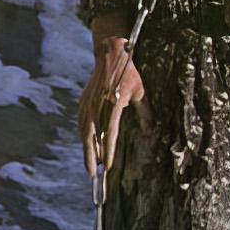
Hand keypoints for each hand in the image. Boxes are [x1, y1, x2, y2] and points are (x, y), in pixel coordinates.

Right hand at [79, 31, 146, 176]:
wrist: (110, 54)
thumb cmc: (129, 73)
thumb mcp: (140, 91)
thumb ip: (144, 112)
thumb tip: (148, 130)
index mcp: (113, 103)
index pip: (110, 133)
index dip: (109, 151)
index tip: (108, 166)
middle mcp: (98, 105)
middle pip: (91, 137)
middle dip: (91, 158)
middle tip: (92, 175)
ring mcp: (88, 103)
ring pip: (84, 132)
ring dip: (86, 150)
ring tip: (89, 166)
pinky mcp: (83, 101)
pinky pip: (81, 124)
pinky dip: (83, 137)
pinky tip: (86, 147)